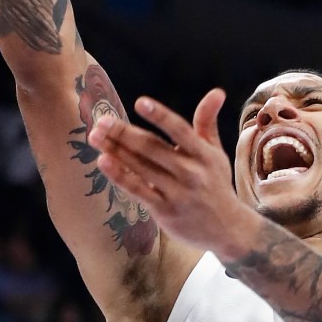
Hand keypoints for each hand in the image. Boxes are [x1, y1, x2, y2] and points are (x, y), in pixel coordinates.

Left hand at [88, 90, 256, 256]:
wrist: (227, 229)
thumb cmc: (216, 184)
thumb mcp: (215, 153)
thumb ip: (207, 122)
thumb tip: (217, 91)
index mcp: (204, 155)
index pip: (180, 130)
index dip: (160, 116)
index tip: (140, 102)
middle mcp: (191, 173)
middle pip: (153, 148)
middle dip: (124, 133)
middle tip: (102, 120)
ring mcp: (178, 193)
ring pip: (141, 168)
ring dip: (115, 151)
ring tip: (95, 136)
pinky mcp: (165, 211)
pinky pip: (138, 190)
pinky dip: (120, 176)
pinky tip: (103, 162)